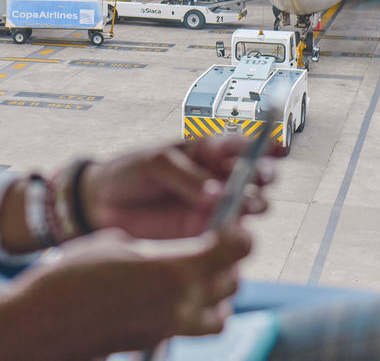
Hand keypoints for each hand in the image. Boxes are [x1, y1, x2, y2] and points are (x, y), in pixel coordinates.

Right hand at [18, 226, 251, 356]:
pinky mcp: (153, 342)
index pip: (233, 251)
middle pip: (231, 284)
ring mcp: (168, 328)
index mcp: (173, 270)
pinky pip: (188, 327)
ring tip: (193, 280)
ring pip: (218, 316)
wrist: (42, 324)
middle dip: (227, 265)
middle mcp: (179, 304)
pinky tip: (161, 297)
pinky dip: (188, 313)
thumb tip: (164, 254)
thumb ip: (152, 248)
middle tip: (210, 249)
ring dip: (215, 298)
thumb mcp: (113, 243)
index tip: (232, 227)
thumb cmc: (71, 275)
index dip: (238, 236)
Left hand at [82, 137, 275, 239]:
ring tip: (244, 203)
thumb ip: (186, 176)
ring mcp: (215, 206)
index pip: (243, 145)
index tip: (276, 147)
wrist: (103, 205)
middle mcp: (218, 177)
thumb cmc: (129, 172)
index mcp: (208, 151)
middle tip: (257, 178)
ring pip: (251, 204)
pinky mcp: (205, 233)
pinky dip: (237, 233)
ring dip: (255, 202)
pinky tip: (232, 230)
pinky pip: (231, 235)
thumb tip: (216, 195)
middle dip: (264, 175)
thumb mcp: (154, 163)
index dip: (265, 144)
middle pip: (256, 176)